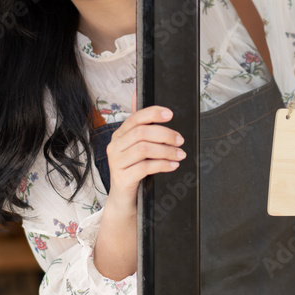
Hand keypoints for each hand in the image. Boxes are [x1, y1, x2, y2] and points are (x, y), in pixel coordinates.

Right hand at [104, 89, 184, 213]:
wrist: (124, 200)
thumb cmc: (133, 170)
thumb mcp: (137, 147)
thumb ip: (140, 124)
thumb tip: (136, 94)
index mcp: (119, 135)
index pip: (135, 118)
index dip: (153, 113)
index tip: (170, 114)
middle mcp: (114, 146)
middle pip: (141, 133)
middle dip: (165, 134)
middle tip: (180, 140)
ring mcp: (116, 163)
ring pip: (144, 149)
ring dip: (166, 150)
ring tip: (180, 154)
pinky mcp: (122, 178)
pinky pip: (145, 167)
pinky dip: (163, 165)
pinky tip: (173, 165)